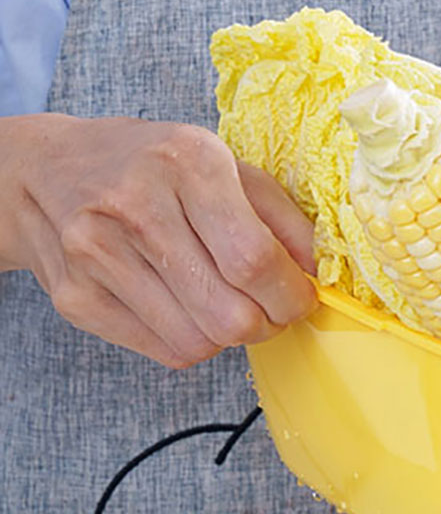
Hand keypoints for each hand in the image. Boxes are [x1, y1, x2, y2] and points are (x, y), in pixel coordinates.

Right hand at [0, 114, 316, 368]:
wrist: (46, 172)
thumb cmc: (151, 166)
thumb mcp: (224, 164)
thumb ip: (281, 216)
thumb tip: (322, 272)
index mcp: (186, 162)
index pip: (255, 260)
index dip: (292, 295)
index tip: (300, 297)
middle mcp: (136, 206)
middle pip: (231, 314)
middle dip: (267, 323)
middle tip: (269, 308)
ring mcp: (98, 255)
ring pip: (200, 342)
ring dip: (229, 335)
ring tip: (225, 302)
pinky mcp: (76, 298)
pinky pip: (165, 351)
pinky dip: (191, 340)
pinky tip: (185, 306)